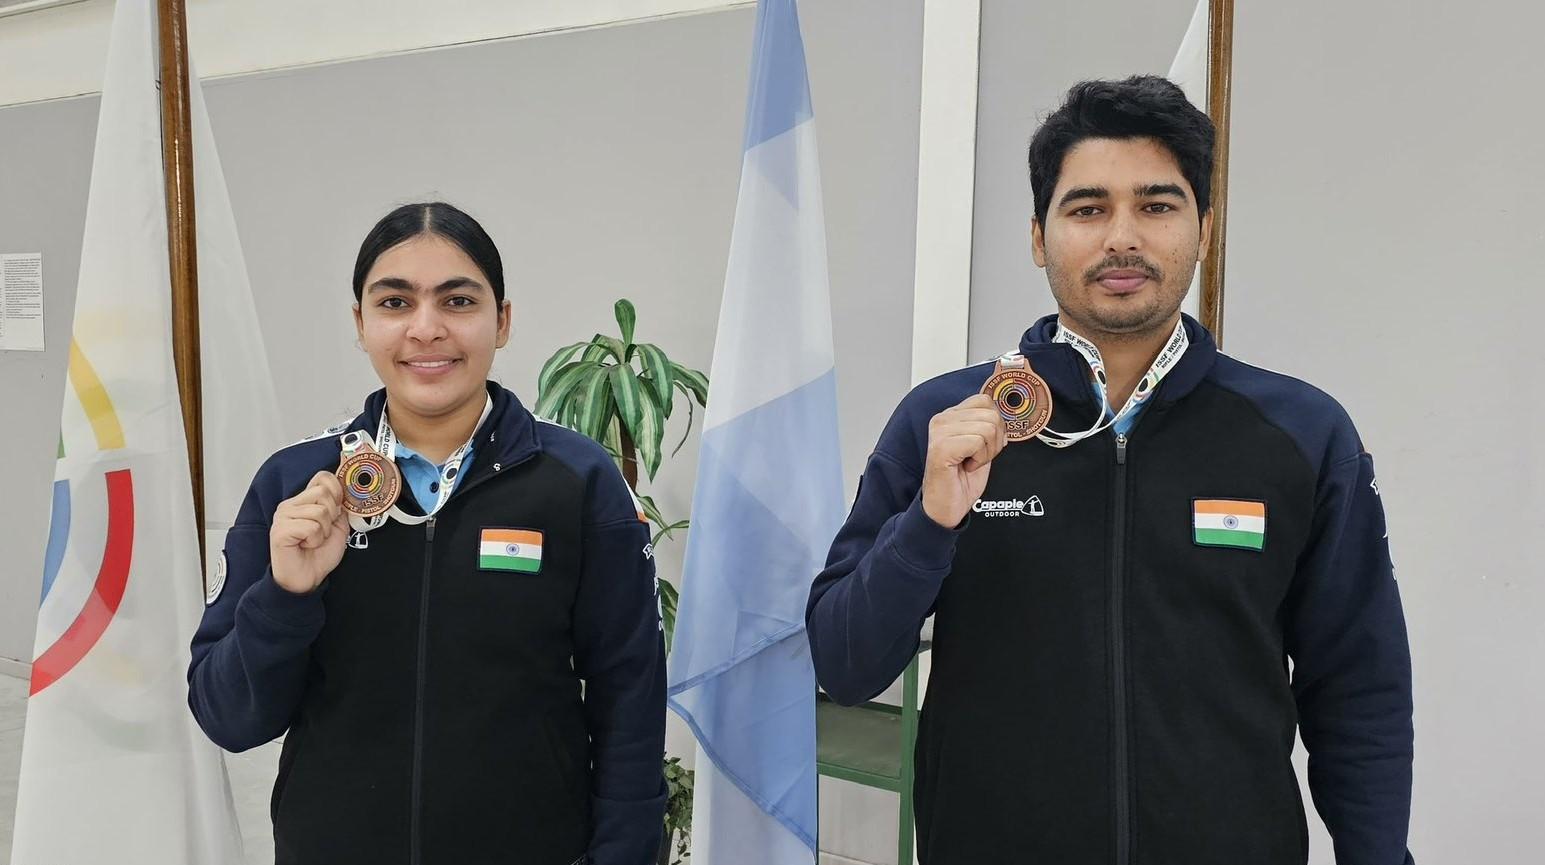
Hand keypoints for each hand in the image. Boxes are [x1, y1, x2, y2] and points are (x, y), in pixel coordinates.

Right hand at [269, 471, 349, 594]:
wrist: (307, 579)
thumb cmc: (319, 554)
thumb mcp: (338, 526)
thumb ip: (341, 507)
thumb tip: (347, 491)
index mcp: (303, 500)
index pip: (323, 477)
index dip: (337, 492)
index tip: (337, 511)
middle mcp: (290, 504)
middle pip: (323, 492)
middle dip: (332, 516)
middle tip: (323, 532)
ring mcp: (282, 516)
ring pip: (320, 511)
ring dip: (324, 531)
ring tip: (314, 540)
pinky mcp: (280, 530)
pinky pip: (311, 527)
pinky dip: (316, 539)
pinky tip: (306, 545)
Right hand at [921, 394, 1007, 528]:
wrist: (946, 507)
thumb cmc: (961, 480)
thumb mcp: (980, 447)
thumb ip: (988, 427)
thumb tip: (1004, 417)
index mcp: (950, 416)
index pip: (984, 400)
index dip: (996, 424)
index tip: (987, 444)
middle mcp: (942, 419)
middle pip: (991, 414)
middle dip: (995, 441)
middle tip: (979, 457)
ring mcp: (940, 432)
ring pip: (988, 428)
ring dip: (987, 452)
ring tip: (972, 462)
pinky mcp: (941, 447)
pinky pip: (978, 441)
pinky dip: (980, 459)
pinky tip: (967, 467)